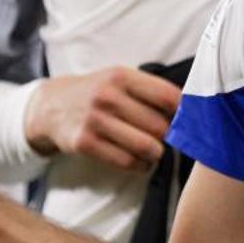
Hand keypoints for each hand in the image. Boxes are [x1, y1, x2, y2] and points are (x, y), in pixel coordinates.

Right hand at [24, 67, 180, 172]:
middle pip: (160, 125)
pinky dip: (140, 166)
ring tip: (153, 150)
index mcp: (122, 76)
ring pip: (147, 147)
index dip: (184, 113)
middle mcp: (108, 96)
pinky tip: (140, 161)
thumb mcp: (120, 79)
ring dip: (156, 153)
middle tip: (165, 137)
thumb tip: (191, 110)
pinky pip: (126, 162)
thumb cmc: (97, 93)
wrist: (52, 106)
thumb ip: (151, 90)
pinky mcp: (85, 143)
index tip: (187, 120)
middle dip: (168, 136)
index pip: (168, 97)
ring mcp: (95, 120)